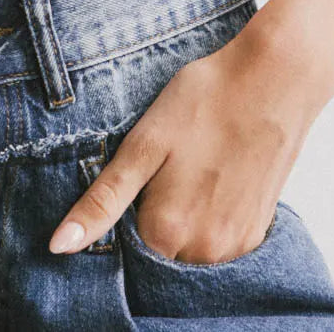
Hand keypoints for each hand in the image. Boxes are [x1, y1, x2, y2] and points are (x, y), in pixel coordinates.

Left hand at [48, 4, 333, 260]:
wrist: (275, 78)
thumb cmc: (205, 100)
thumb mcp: (144, 144)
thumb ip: (102, 201)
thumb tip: (58, 246)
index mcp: (167, 231)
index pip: (124, 251)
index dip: (122, 217)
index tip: (136, 180)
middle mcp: (205, 252)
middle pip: (158, 255)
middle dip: (151, 223)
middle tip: (165, 170)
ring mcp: (237, 246)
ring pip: (189, 252)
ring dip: (182, 225)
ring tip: (190, 171)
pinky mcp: (258, 232)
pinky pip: (219, 244)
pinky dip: (209, 222)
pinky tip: (213, 179)